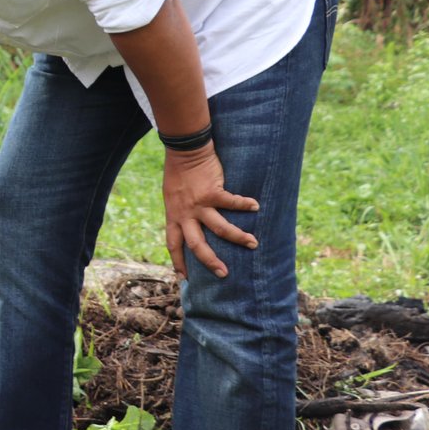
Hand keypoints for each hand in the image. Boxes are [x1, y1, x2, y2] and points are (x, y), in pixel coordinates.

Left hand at [161, 143, 257, 279]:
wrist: (184, 151)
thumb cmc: (179, 173)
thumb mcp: (172, 196)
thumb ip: (180, 211)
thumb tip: (189, 223)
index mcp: (173, 216)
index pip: (173, 244)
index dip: (178, 262)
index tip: (184, 278)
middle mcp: (185, 214)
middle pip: (196, 245)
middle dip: (210, 262)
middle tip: (224, 274)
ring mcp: (199, 204)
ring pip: (219, 229)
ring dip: (238, 238)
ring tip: (253, 244)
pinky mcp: (213, 192)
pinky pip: (231, 203)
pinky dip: (245, 205)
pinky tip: (256, 207)